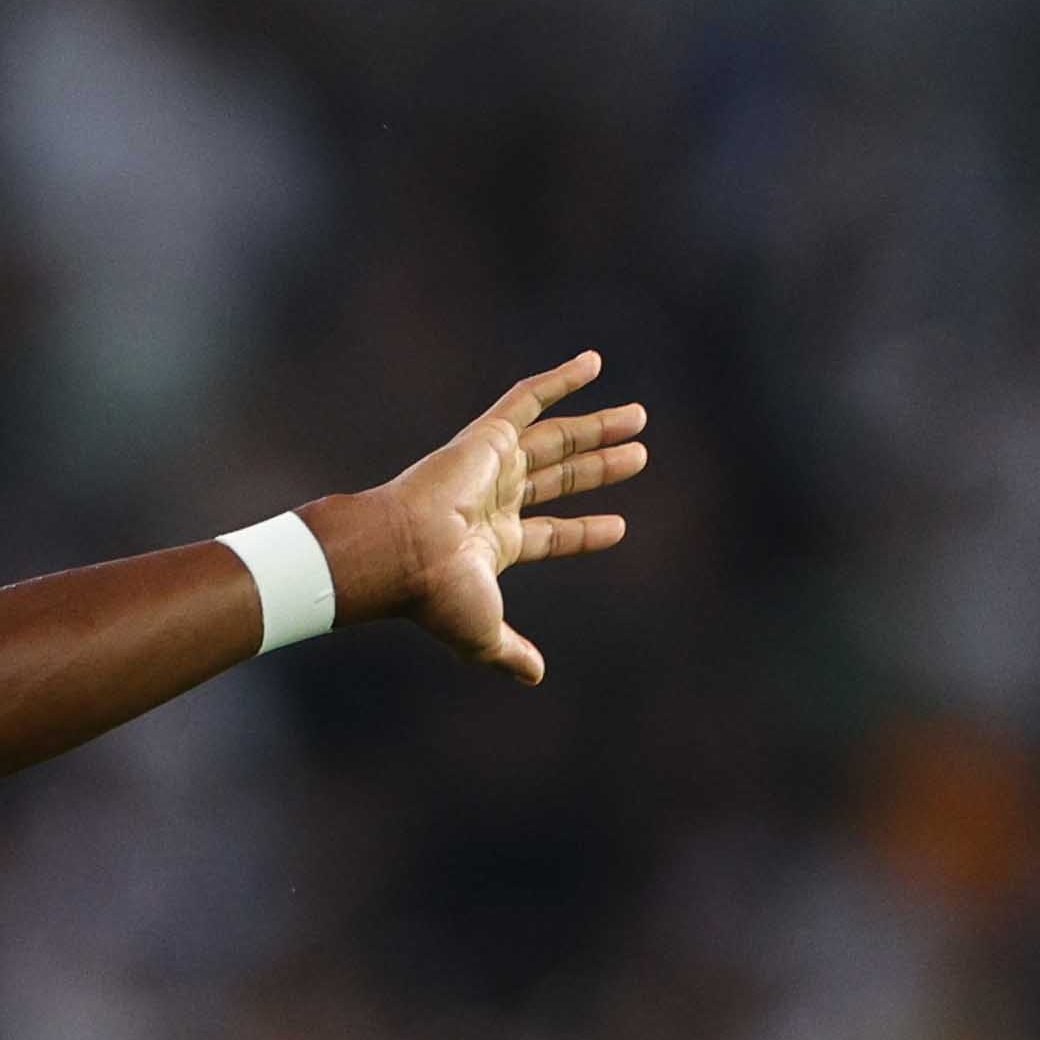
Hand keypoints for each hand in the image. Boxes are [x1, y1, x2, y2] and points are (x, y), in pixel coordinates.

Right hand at [314, 351, 644, 684]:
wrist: (400, 554)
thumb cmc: (435, 595)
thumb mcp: (482, 631)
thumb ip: (508, 651)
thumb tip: (534, 676)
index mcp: (493, 544)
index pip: (550, 534)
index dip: (584, 533)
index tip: (620, 527)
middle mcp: (494, 500)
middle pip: (560, 478)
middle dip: (598, 466)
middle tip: (640, 454)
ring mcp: (490, 467)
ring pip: (554, 439)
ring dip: (596, 427)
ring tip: (640, 417)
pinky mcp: (484, 438)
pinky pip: (526, 400)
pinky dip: (559, 381)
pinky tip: (595, 364)